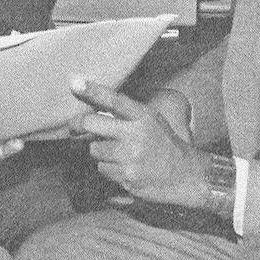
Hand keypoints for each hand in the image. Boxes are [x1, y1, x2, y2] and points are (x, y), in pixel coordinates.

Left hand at [70, 76, 209, 208]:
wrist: (185, 175)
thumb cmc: (163, 144)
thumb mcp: (150, 120)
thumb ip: (125, 113)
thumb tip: (93, 109)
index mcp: (143, 117)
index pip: (114, 100)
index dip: (92, 90)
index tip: (74, 82)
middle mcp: (136, 135)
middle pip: (92, 123)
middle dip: (80, 125)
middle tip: (76, 127)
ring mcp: (131, 158)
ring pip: (94, 149)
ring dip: (100, 151)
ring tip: (119, 153)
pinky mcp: (127, 177)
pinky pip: (102, 169)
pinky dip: (109, 169)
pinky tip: (124, 167)